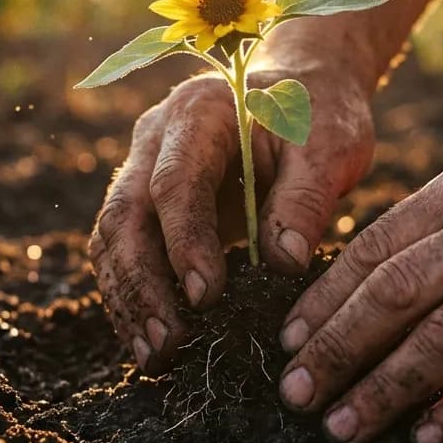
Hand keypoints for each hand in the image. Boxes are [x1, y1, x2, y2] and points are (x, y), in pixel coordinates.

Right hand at [90, 61, 373, 372]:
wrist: (300, 87)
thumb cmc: (318, 113)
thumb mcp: (330, 145)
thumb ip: (305, 198)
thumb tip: (283, 263)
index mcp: (200, 113)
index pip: (176, 182)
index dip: (185, 241)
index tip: (206, 297)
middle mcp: (155, 138)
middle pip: (126, 214)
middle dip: (142, 284)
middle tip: (167, 343)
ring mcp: (143, 168)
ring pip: (113, 237)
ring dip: (128, 299)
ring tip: (154, 356)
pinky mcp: (148, 201)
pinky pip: (124, 249)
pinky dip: (132, 294)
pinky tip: (151, 339)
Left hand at [277, 125, 442, 442]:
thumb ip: (432, 224)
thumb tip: (361, 281)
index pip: (374, 249)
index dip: (323, 300)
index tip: (288, 341)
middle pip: (395, 294)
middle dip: (335, 349)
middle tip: (295, 394)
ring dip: (384, 388)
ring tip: (342, 426)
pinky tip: (428, 437)